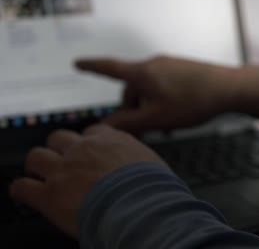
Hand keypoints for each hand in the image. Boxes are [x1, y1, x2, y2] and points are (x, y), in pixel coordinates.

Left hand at [9, 124, 164, 237]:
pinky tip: (27, 194)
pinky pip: (22, 187)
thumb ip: (138, 160)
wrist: (142, 207)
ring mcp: (64, 169)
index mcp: (112, 141)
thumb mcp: (153, 164)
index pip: (93, 132)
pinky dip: (22, 190)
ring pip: (36, 157)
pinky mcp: (50, 194)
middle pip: (60, 138)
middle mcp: (85, 149)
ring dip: (39, 166)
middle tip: (64, 163)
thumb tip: (141, 169)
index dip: (89, 143)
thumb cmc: (154, 190)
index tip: (90, 152)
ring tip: (42, 176)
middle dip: (60, 149)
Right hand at [75, 56, 258, 132]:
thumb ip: (127, 124)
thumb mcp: (156, 118)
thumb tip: (101, 128)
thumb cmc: (193, 102)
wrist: (230, 89)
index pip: (109, 68)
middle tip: (148, 130)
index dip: (91, 68)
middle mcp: (153, 64)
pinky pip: (164, 86)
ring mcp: (169, 65)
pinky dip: (164, 102)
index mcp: (142, 73)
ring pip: (149, 90)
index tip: (77, 64)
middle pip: (132, 89)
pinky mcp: (182, 69)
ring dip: (152, 108)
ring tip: (167, 127)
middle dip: (135, 110)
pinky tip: (177, 117)